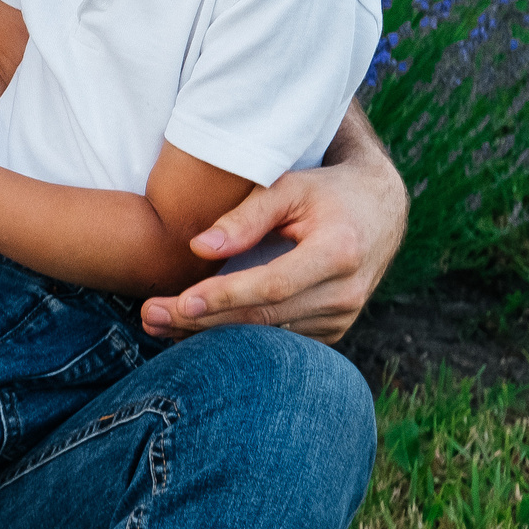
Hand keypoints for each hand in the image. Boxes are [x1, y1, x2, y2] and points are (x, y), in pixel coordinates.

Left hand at [137, 150, 406, 342]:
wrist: (379, 210)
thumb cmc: (325, 191)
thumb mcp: (288, 187)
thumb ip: (245, 216)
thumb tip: (199, 248)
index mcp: (337, 252)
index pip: (273, 284)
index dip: (225, 296)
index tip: (180, 302)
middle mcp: (345, 293)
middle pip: (265, 318)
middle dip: (203, 322)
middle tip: (149, 317)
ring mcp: (342, 317)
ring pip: (268, 337)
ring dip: (211, 334)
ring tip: (157, 325)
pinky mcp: (333, 329)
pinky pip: (279, 341)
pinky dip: (236, 338)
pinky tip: (192, 330)